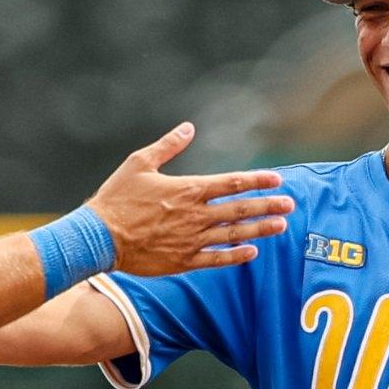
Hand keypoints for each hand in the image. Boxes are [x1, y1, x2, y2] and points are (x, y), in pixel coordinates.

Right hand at [87, 122, 292, 276]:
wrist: (99, 237)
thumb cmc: (116, 198)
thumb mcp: (139, 163)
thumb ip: (168, 145)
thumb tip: (188, 128)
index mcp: (187, 189)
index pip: (232, 182)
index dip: (258, 180)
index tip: (277, 179)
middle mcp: (194, 215)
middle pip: (240, 208)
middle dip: (268, 205)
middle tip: (289, 204)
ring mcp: (191, 239)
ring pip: (234, 233)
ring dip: (259, 229)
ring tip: (280, 226)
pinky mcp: (183, 260)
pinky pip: (216, 259)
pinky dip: (236, 255)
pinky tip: (252, 252)